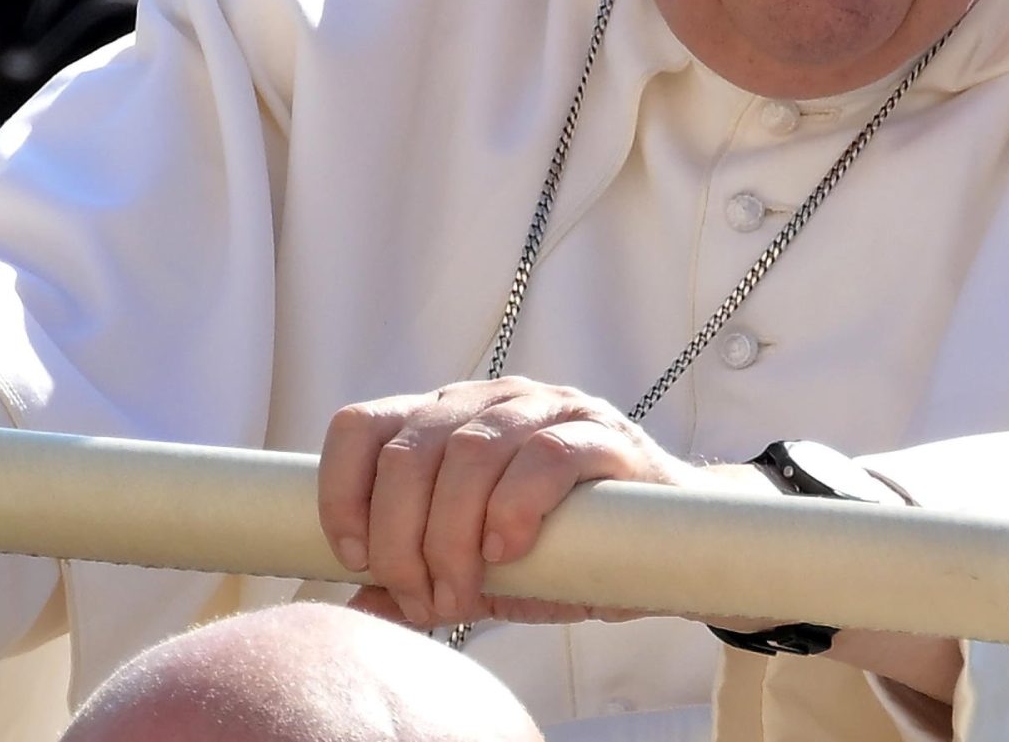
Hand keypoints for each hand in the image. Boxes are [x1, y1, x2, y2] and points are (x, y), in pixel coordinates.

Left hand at [317, 377, 712, 628]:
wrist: (666, 544)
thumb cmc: (562, 548)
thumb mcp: (478, 568)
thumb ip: (420, 578)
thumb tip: (357, 606)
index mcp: (442, 421)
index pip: (363, 427)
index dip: (342, 491)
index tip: (354, 558)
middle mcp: (486, 402)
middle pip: (409, 451)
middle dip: (401, 539)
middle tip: (423, 599)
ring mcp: (546, 408)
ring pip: (470, 452)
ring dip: (452, 537)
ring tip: (463, 594)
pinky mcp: (601, 432)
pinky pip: (545, 456)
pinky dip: (514, 509)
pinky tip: (509, 551)